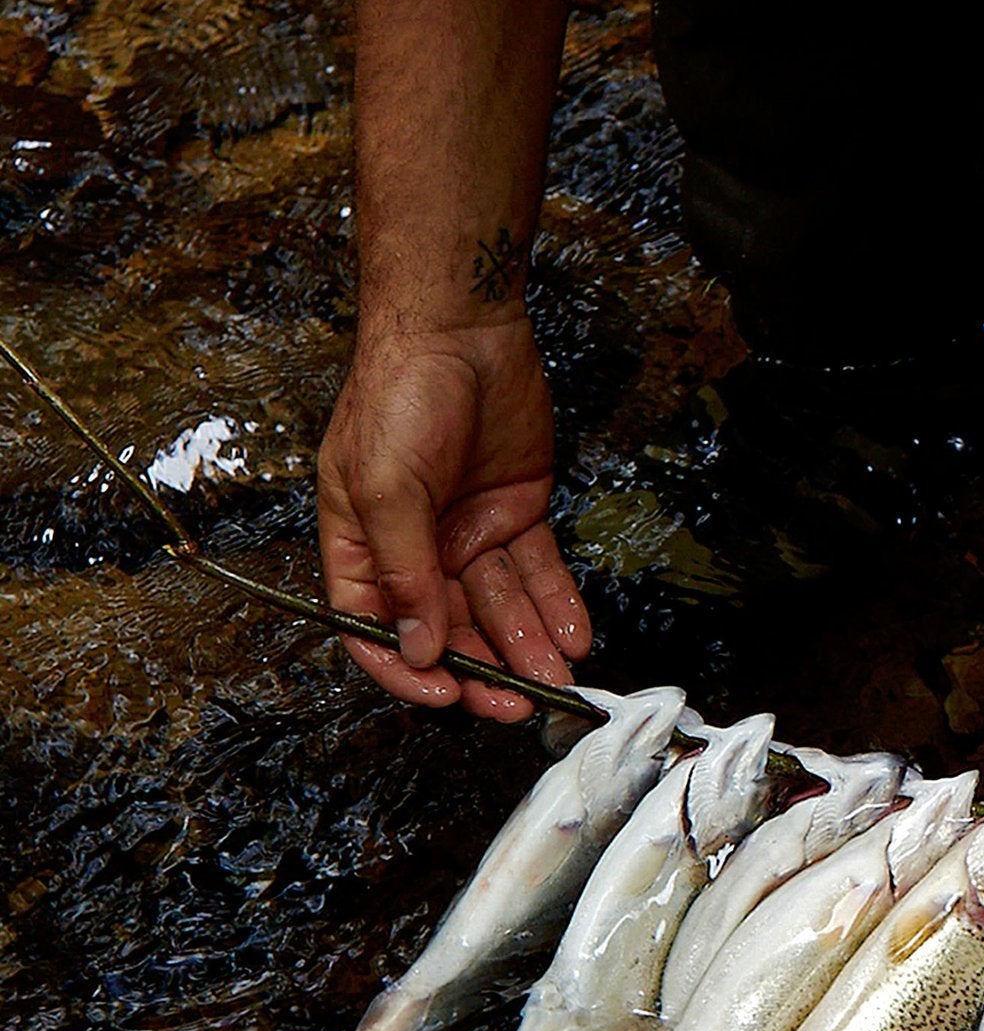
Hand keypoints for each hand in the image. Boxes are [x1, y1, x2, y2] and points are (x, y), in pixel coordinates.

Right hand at [316, 310, 591, 721]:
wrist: (462, 327)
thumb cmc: (401, 395)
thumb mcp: (384, 487)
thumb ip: (404, 572)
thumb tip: (417, 646)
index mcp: (362, 545)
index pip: (375, 629)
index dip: (406, 668)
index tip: (445, 693)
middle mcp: (415, 548)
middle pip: (447, 630)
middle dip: (483, 670)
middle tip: (517, 704)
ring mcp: (468, 534)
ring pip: (499, 609)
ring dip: (526, 648)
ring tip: (558, 680)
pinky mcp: (516, 515)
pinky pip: (539, 574)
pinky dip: (557, 608)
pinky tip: (575, 636)